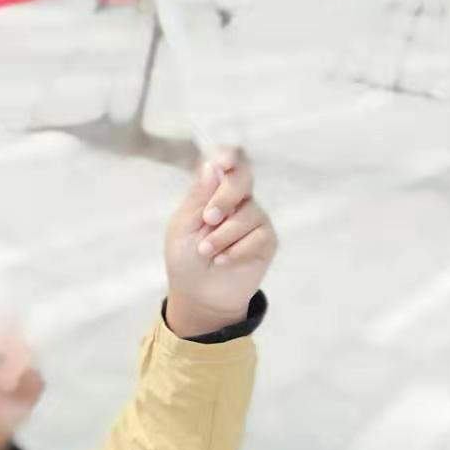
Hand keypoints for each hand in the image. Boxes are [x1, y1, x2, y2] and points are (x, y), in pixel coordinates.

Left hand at [164, 148, 276, 338]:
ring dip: (223, 235)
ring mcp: (255, 219)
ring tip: (207, 251)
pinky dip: (236, 250)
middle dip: (225, 197)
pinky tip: (223, 261)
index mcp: (214, 191)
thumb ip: (198, 196)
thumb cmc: (186, 257)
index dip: (229, 156)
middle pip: (243, 178)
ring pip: (248, 213)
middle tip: (208, 219)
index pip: (228, 163)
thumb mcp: (183, 226)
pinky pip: (258, 236)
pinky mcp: (266, 240)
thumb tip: (211, 166)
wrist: (198, 293)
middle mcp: (238, 200)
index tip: (221, 161)